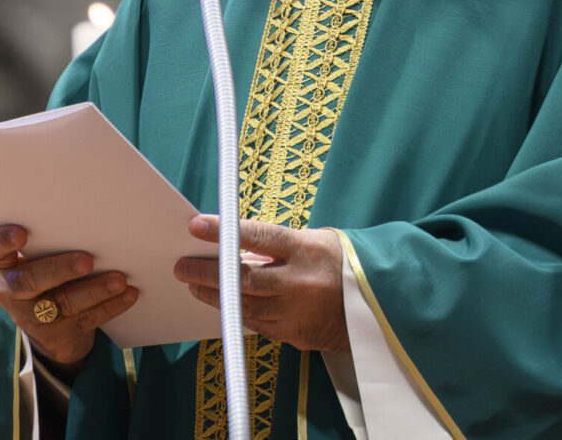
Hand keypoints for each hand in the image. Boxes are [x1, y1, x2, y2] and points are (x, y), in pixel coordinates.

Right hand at [0, 225, 140, 373]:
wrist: (47, 326)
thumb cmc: (45, 272)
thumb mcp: (36, 258)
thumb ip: (48, 241)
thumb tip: (89, 219)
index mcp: (5, 265)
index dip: (3, 241)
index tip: (21, 234)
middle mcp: (13, 291)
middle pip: (30, 281)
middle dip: (60, 269)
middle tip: (87, 261)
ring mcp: (34, 317)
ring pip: (64, 303)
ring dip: (95, 290)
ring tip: (119, 280)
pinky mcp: (58, 334)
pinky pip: (87, 318)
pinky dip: (110, 306)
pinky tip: (128, 294)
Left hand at [173, 214, 346, 352]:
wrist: (378, 306)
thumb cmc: (341, 264)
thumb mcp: (316, 240)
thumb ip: (278, 244)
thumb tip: (237, 246)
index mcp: (307, 250)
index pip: (259, 236)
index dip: (225, 231)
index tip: (197, 226)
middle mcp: (301, 282)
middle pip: (243, 278)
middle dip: (207, 272)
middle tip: (182, 266)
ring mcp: (298, 312)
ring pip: (244, 306)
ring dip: (215, 296)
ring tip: (194, 284)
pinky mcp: (296, 335)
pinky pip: (258, 325)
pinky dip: (237, 313)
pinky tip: (222, 304)